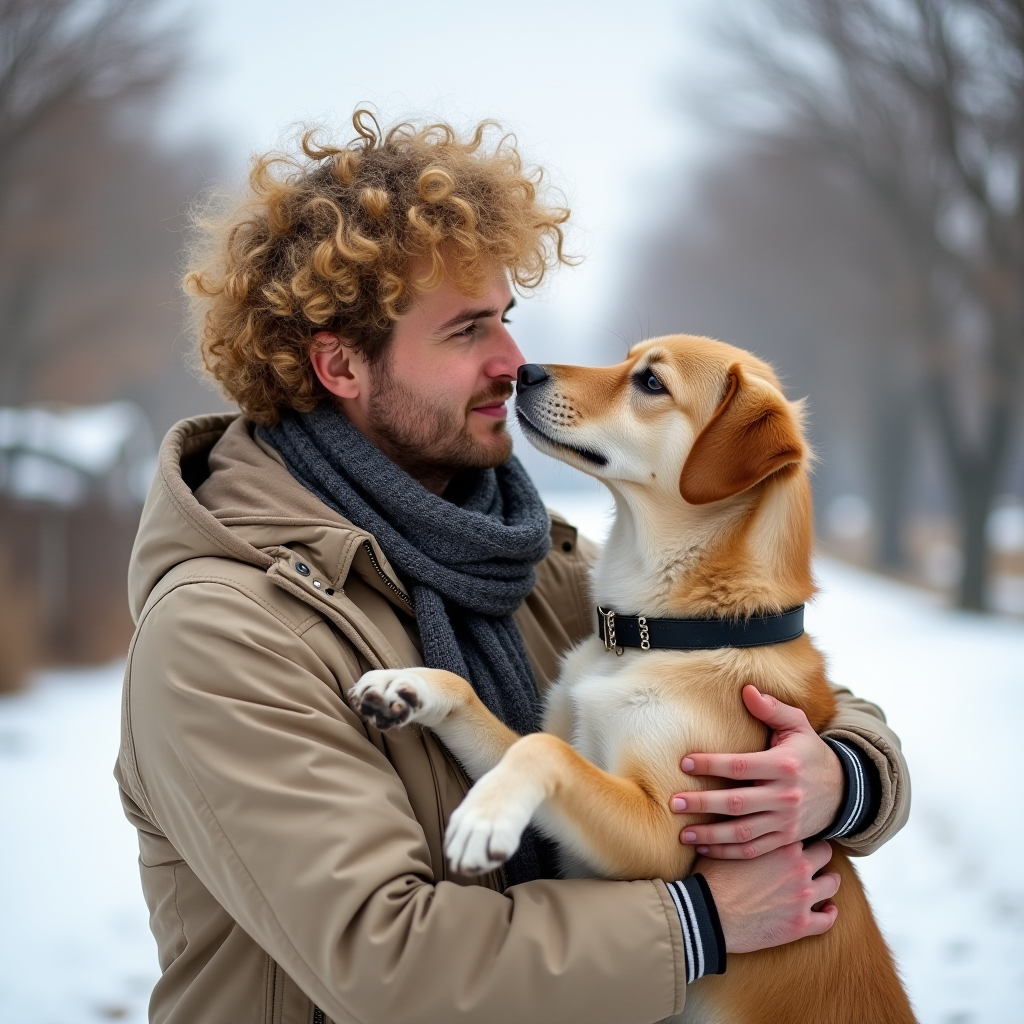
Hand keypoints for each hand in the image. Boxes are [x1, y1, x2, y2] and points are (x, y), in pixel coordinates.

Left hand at [670, 685, 842, 858]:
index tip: (683, 763)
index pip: (740, 766)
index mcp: (784, 766)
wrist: (844, 790)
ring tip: (682, 833)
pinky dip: (728, 853)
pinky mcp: (786, 839)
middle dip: (702, 803)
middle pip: (736, 803)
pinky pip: (753, 850)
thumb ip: (772, 708)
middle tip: (674, 802)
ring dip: (710, 836)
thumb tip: (746, 689)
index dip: (710, 764)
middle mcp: (785, 796)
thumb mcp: (798, 725)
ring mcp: (786, 822)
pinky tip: (704, 849)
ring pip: (742, 833)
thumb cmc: (810, 752)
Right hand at [697, 841, 840, 951]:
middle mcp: (798, 867)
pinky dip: (829, 914)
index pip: (802, 831)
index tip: (795, 839)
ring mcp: (803, 897)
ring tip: (823, 882)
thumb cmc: (712, 878)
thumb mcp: (726, 845)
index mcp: (781, 844)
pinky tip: (827, 911)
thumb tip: (730, 818)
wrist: (708, 913)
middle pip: (824, 852)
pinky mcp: (801, 924)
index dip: (798, 835)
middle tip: (812, 858)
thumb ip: (741, 832)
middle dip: (819, 854)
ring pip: (832, 883)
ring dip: (828, 882)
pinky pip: (827, 919)